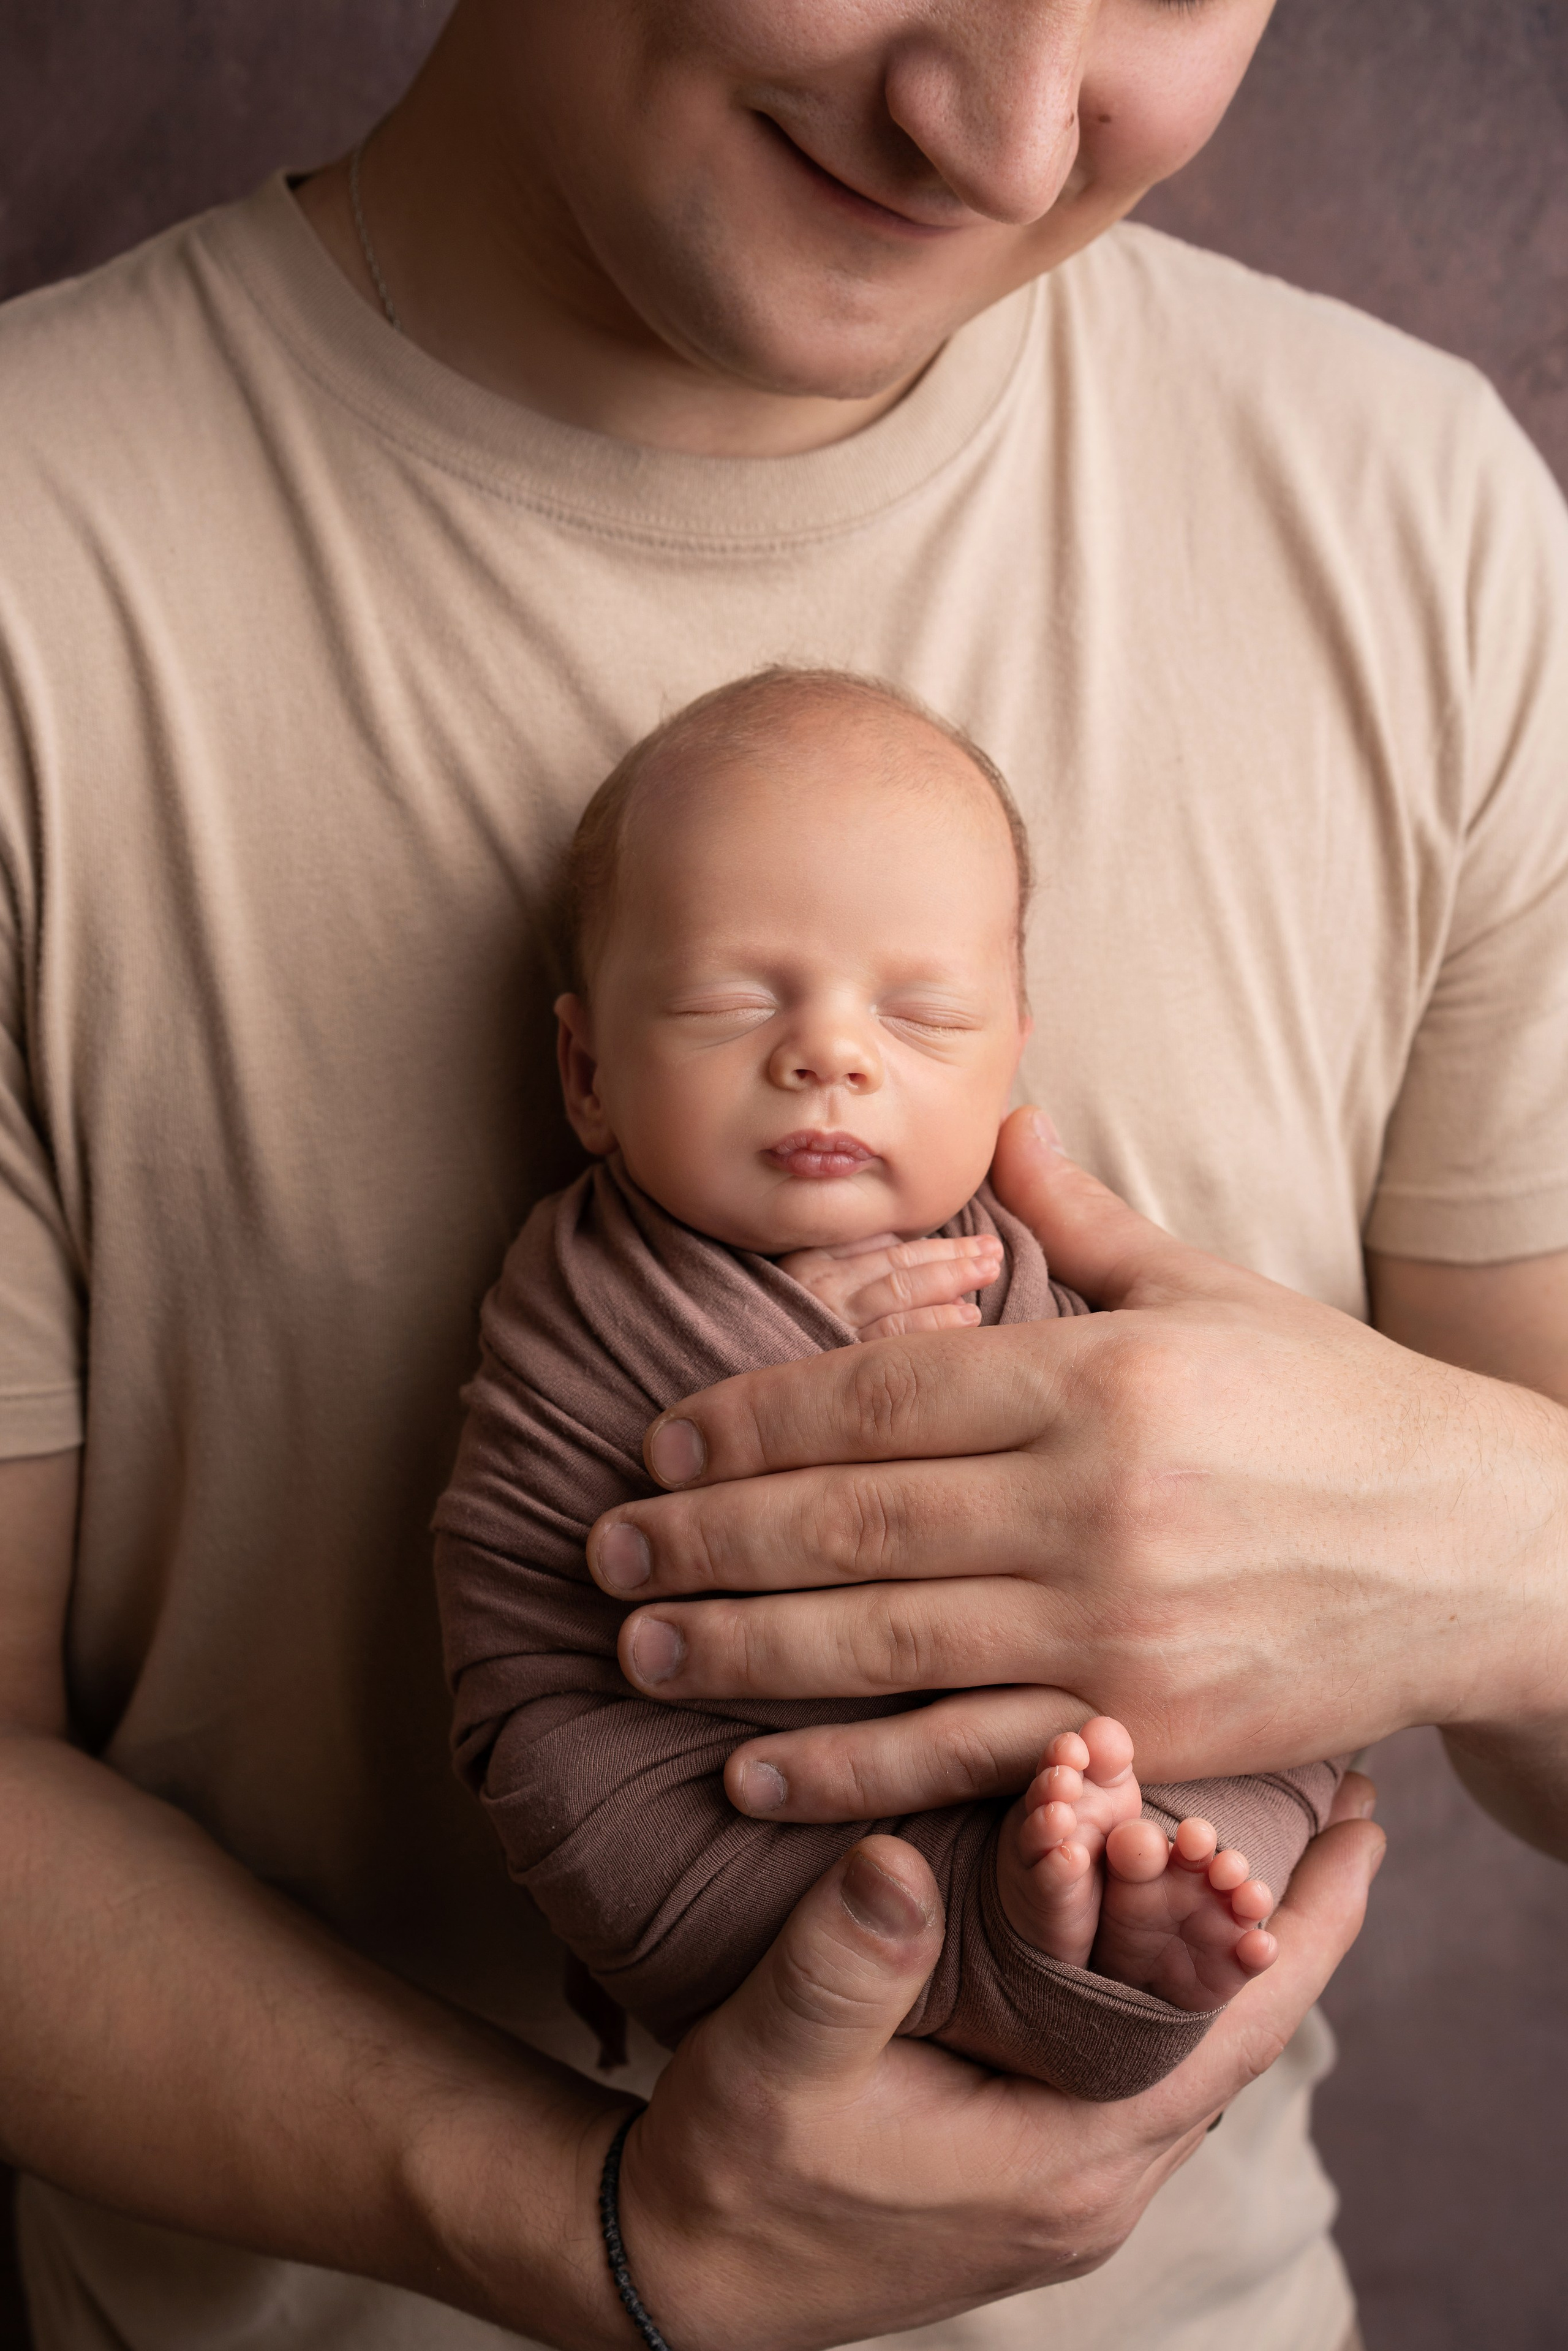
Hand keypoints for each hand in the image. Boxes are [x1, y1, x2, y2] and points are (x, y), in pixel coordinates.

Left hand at [587, 1110, 1567, 1824]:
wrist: (1489, 1549)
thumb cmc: (1342, 1408)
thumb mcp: (1216, 1290)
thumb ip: (1083, 1218)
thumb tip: (998, 1120)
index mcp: (1098, 1376)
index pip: (874, 1396)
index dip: (745, 1419)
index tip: (656, 1442)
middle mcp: (1092, 1500)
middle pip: (849, 1520)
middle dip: (705, 1539)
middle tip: (600, 1551)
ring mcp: (1114, 1626)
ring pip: (883, 1641)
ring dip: (741, 1650)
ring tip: (637, 1648)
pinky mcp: (1142, 1726)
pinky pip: (966, 1756)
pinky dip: (849, 1774)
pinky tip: (753, 1775)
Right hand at [592, 1798, 1382, 2350]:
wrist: (684, 2274)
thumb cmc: (733, 2175)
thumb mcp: (774, 2060)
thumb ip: (843, 1964)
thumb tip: (894, 1859)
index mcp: (1064, 2159)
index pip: (1232, 2034)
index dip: (1304, 1928)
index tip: (1364, 1828)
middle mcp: (1091, 2180)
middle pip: (1231, 2035)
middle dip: (1284, 1920)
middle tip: (1335, 1805)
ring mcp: (1063, 2179)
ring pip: (1187, 2047)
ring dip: (1224, 1948)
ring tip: (1261, 1845)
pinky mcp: (1030, 2164)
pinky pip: (1136, 2062)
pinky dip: (1160, 1980)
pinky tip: (1153, 1923)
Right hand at [777, 1230, 1003, 1340]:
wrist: (710, 1383)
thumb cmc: (759, 1333)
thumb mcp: (792, 1284)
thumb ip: (842, 1260)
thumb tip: (895, 1240)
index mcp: (809, 1263)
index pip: (887, 1250)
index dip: (937, 1247)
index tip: (977, 1244)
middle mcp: (818, 1288)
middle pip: (899, 1270)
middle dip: (953, 1262)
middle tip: (994, 1256)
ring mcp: (823, 1324)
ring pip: (900, 1299)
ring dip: (950, 1287)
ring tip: (987, 1283)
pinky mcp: (825, 1361)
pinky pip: (890, 1338)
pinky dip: (934, 1325)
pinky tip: (967, 1321)